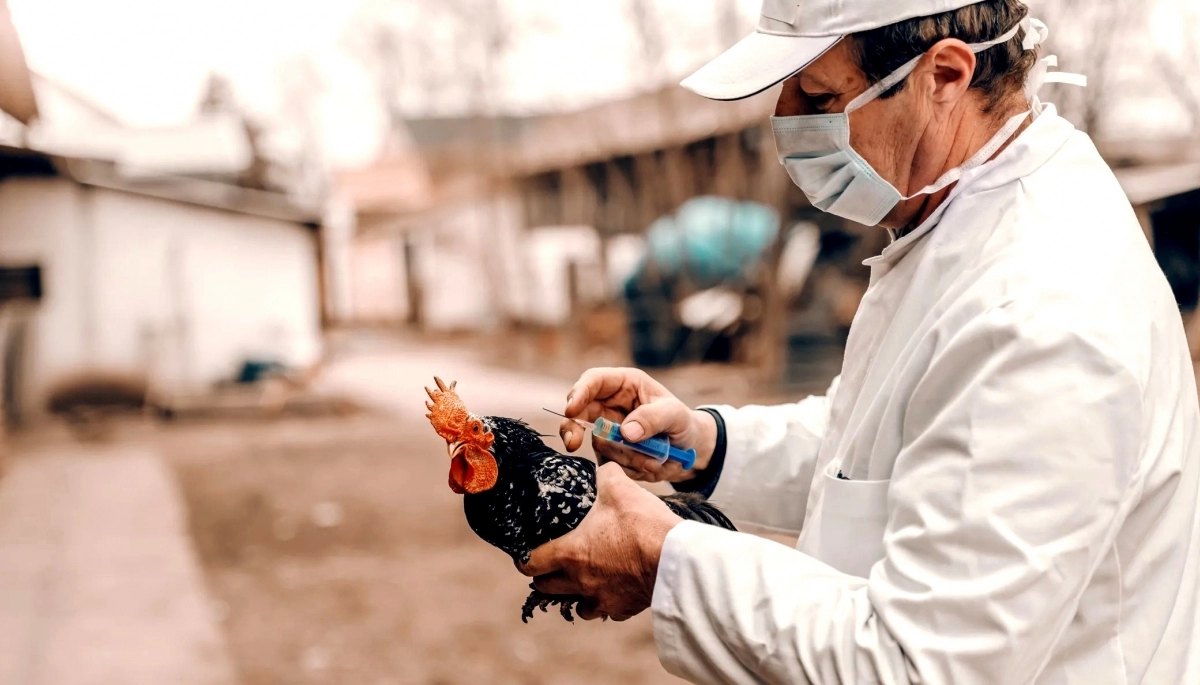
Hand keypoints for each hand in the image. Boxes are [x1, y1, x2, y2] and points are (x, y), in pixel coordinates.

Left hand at [519, 463, 682, 620]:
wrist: (675, 559)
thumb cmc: (642, 524)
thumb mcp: (619, 489)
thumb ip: (605, 477)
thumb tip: (604, 468)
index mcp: (571, 553)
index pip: (531, 564)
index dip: (525, 559)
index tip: (527, 554)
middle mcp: (580, 581)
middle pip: (546, 588)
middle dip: (546, 577)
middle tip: (554, 565)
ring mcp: (601, 598)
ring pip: (576, 606)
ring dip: (574, 593)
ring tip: (583, 580)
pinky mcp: (623, 609)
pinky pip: (606, 611)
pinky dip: (605, 603)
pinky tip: (613, 590)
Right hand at [559, 368, 716, 482]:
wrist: (690, 450)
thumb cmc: (683, 422)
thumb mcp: (675, 415)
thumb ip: (652, 419)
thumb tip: (626, 431)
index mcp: (624, 384)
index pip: (593, 381)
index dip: (579, 392)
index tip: (572, 409)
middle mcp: (611, 404)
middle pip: (579, 411)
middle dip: (574, 427)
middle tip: (573, 443)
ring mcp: (608, 429)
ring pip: (597, 442)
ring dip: (623, 454)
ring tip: (653, 458)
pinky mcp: (611, 451)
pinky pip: (608, 461)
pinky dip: (628, 466)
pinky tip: (649, 464)